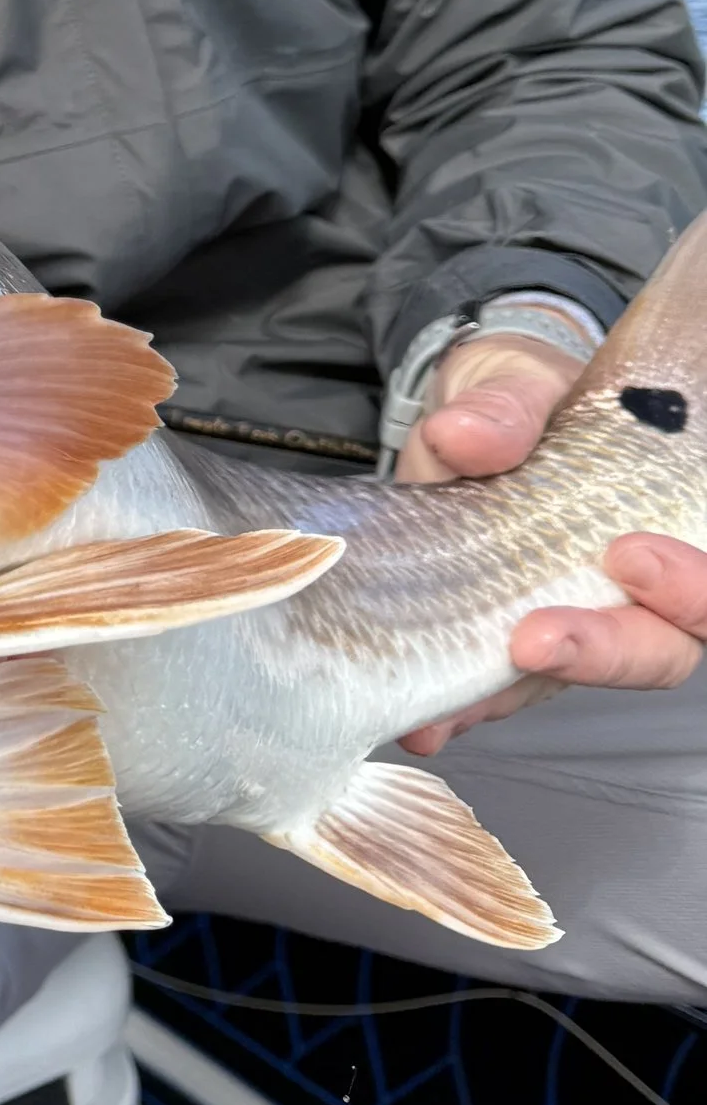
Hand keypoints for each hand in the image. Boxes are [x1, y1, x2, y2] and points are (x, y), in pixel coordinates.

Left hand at [397, 331, 706, 750]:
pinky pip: (499, 686)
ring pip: (571, 681)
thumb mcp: (517, 383)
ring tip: (453, 707)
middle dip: (603, 654)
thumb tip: (466, 436)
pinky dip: (462, 705)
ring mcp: (569, 619)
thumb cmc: (524, 403)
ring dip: (514, 696)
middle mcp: (632, 589)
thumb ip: (506, 408)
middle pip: (658, 650)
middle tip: (534, 642)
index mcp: (668, 524)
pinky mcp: (504, 638)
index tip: (630, 556)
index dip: (690, 588)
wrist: (471, 417)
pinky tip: (423, 720)